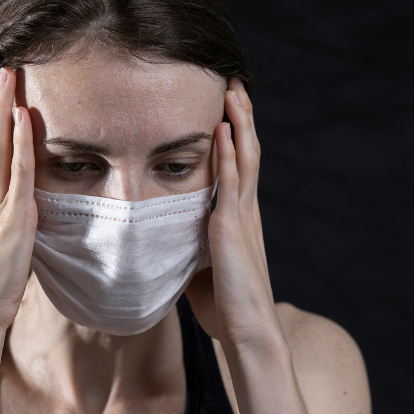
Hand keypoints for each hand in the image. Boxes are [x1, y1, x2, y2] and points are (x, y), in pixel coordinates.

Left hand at [185, 79, 282, 349]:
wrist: (247, 330)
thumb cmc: (225, 306)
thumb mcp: (202, 266)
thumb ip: (190, 246)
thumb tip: (167, 240)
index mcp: (239, 218)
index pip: (240, 165)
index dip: (237, 133)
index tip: (229, 104)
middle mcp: (245, 211)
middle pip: (246, 151)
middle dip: (242, 116)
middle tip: (235, 82)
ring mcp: (242, 217)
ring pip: (243, 158)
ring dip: (239, 123)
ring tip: (233, 91)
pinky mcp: (231, 228)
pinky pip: (230, 183)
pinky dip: (227, 154)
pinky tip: (221, 130)